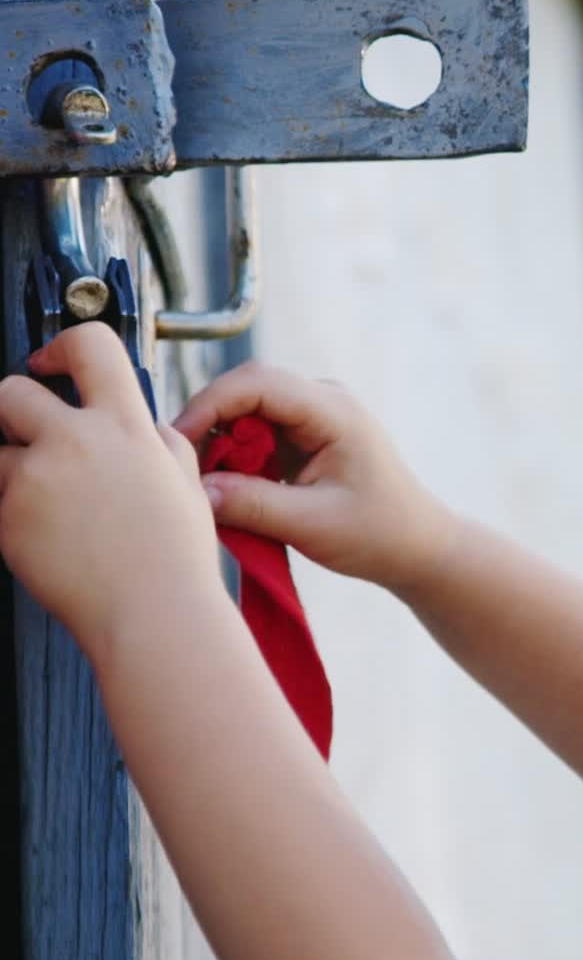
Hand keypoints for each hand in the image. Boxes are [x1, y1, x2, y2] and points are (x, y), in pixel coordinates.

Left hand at [0, 323, 223, 659]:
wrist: (153, 614)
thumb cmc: (175, 559)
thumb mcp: (187, 484)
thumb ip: (160, 443)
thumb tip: (144, 424)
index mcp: (128, 427)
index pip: (88, 345)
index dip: (61, 347)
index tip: (50, 365)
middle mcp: (77, 442)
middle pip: (11, 391)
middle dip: (17, 414)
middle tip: (37, 442)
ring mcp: (36, 479)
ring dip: (14, 470)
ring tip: (52, 506)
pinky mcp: (7, 517)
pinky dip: (14, 515)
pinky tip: (52, 540)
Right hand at [173, 362, 455, 589]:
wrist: (416, 547)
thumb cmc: (379, 535)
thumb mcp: (312, 524)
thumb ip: (252, 505)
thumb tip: (195, 490)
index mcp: (334, 411)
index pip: (256, 383)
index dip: (209, 406)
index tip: (179, 442)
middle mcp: (324, 401)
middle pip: (246, 392)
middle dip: (210, 427)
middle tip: (188, 472)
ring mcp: (315, 416)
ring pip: (247, 413)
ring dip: (222, 446)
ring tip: (210, 486)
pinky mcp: (306, 436)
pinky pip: (257, 433)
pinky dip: (238, 458)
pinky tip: (233, 489)